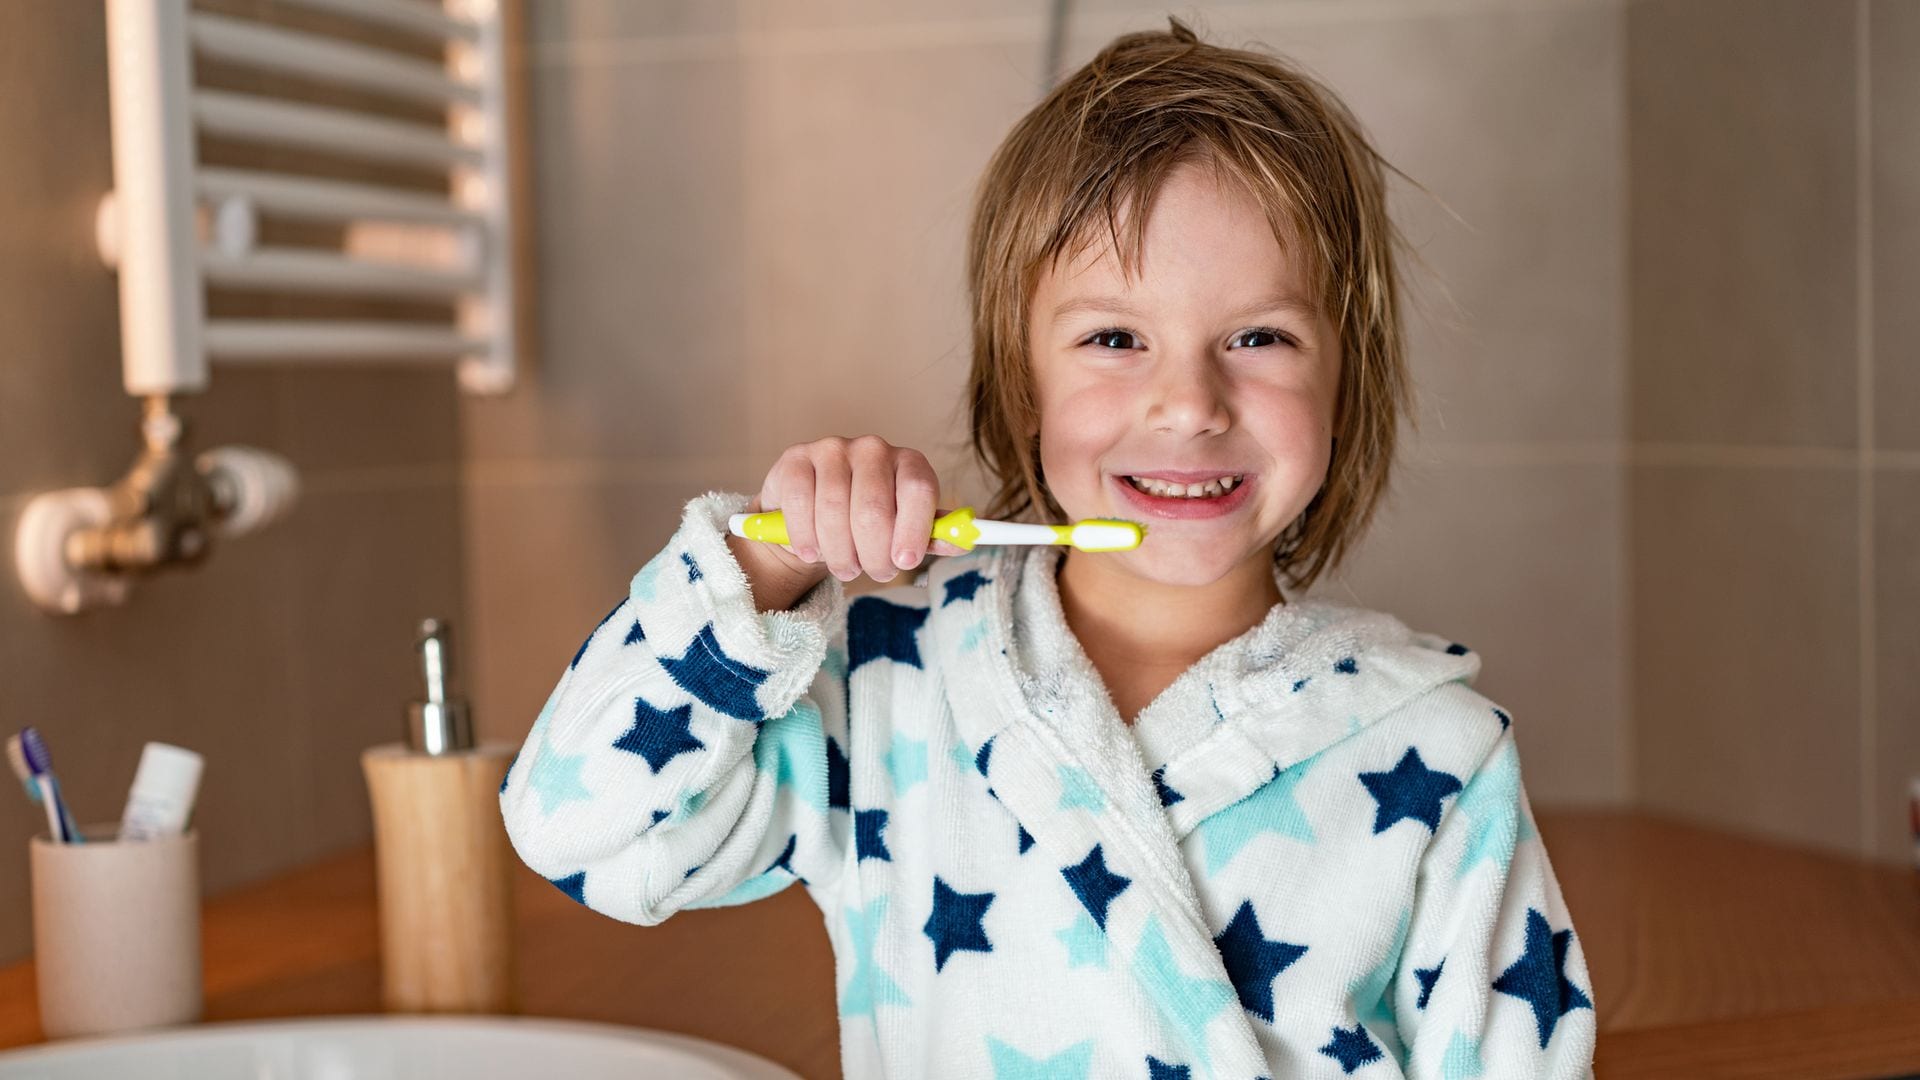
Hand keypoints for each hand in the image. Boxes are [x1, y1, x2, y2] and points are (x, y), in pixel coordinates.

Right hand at [728, 436, 967, 609]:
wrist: (812, 515)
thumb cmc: (866, 523)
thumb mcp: (903, 529)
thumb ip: (931, 535)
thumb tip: (964, 542)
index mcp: (908, 463)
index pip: (918, 489)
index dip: (914, 529)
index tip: (906, 561)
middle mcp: (873, 449)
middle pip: (873, 508)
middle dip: (874, 554)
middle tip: (875, 572)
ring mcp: (832, 450)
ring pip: (833, 511)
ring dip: (839, 553)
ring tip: (846, 566)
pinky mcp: (795, 459)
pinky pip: (799, 505)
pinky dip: (806, 538)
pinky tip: (812, 551)